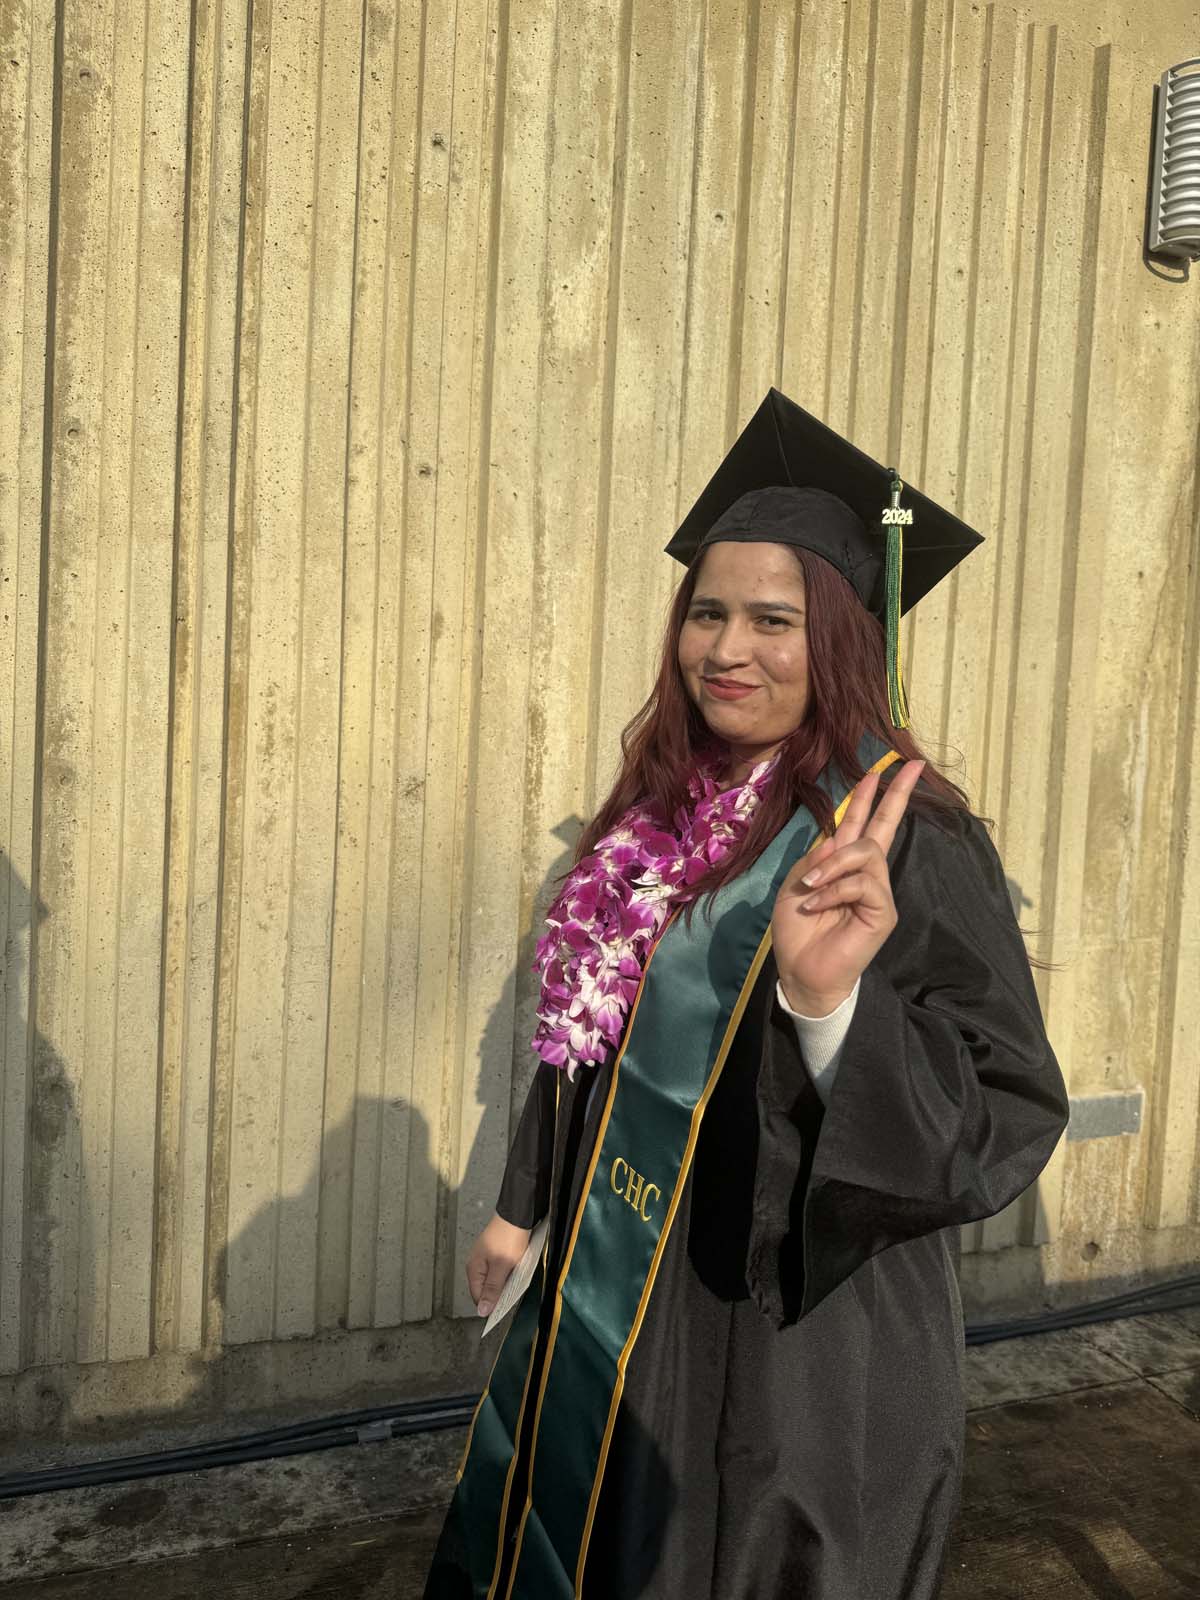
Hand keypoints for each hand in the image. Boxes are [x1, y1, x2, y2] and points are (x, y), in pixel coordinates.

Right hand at [466, 1213, 531, 1316]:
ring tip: (515, 1278)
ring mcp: (485, 1257)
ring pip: (493, 1279)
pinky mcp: (495, 1252)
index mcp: (473, 1268)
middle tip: (512, 1289)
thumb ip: (492, 1289)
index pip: (478, 1297)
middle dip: (498, 1292)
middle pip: (485, 1288)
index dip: (490, 1304)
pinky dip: (507, 1272)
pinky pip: (499, 1270)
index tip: (504, 1304)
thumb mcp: (502, 1267)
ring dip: (504, 1282)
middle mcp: (476, 1264)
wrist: (518, 1214)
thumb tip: (482, 1310)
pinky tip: (515, 1269)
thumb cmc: (509, 1238)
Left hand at [772, 759, 924, 1014]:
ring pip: (866, 853)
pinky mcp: (882, 912)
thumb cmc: (798, 931)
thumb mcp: (796, 885)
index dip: (871, 796)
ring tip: (810, 888)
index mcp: (843, 864)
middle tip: (911, 768)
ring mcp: (877, 892)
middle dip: (896, 795)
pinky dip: (834, 891)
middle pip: (885, 826)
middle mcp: (866, 873)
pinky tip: (816, 904)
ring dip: (832, 866)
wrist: (801, 972)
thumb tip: (839, 842)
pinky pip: (863, 884)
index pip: (862, 823)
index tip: (882, 769)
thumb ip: (818, 860)